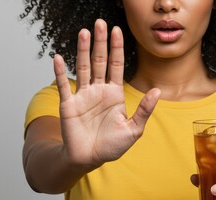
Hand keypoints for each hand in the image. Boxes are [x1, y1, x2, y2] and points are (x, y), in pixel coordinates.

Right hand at [53, 19, 159, 169]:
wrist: (89, 158)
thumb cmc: (111, 146)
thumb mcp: (133, 130)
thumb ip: (144, 110)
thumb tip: (157, 91)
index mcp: (114, 94)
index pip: (116, 66)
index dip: (117, 48)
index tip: (117, 31)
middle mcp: (98, 90)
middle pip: (100, 61)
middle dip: (100, 42)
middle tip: (100, 23)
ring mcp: (82, 96)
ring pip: (83, 68)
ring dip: (83, 50)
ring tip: (84, 32)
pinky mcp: (69, 105)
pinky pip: (64, 85)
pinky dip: (61, 72)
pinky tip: (58, 58)